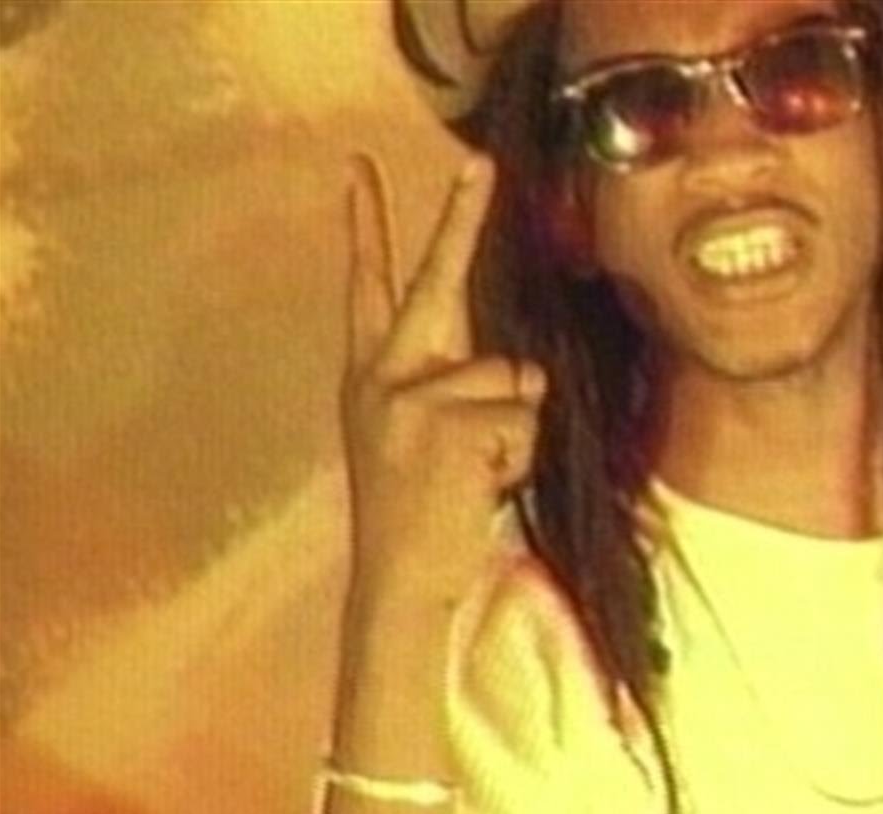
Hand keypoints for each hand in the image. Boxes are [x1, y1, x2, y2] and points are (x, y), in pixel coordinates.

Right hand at [340, 154, 544, 608]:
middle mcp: (381, 376)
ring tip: (477, 474)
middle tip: (481, 162)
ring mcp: (408, 397)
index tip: (358, 166)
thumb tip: (523, 372)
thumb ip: (456, 392)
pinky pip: (524, 416)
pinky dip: (521, 455)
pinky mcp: (443, 423)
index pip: (368, 288)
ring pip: (514, 376)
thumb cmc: (426, 513)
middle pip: (435, 280)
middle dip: (459, 216)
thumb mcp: (427, 442)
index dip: (366, 226)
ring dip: (518, 431)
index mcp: (372, 376)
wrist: (399, 582)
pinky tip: (481, 485)